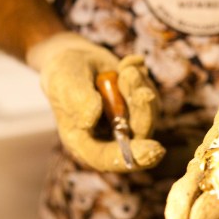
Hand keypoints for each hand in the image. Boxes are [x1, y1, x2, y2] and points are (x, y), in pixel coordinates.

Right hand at [27, 32, 164, 171]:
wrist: (76, 58)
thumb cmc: (64, 74)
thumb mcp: (64, 81)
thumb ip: (77, 99)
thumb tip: (91, 119)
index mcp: (85, 142)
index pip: (109, 159)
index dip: (132, 157)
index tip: (154, 149)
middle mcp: (109, 138)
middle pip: (136, 136)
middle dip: (141, 109)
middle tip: (135, 82)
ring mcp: (127, 124)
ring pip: (148, 116)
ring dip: (140, 89)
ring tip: (127, 70)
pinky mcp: (139, 108)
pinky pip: (151, 98)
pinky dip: (142, 79)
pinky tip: (128, 64)